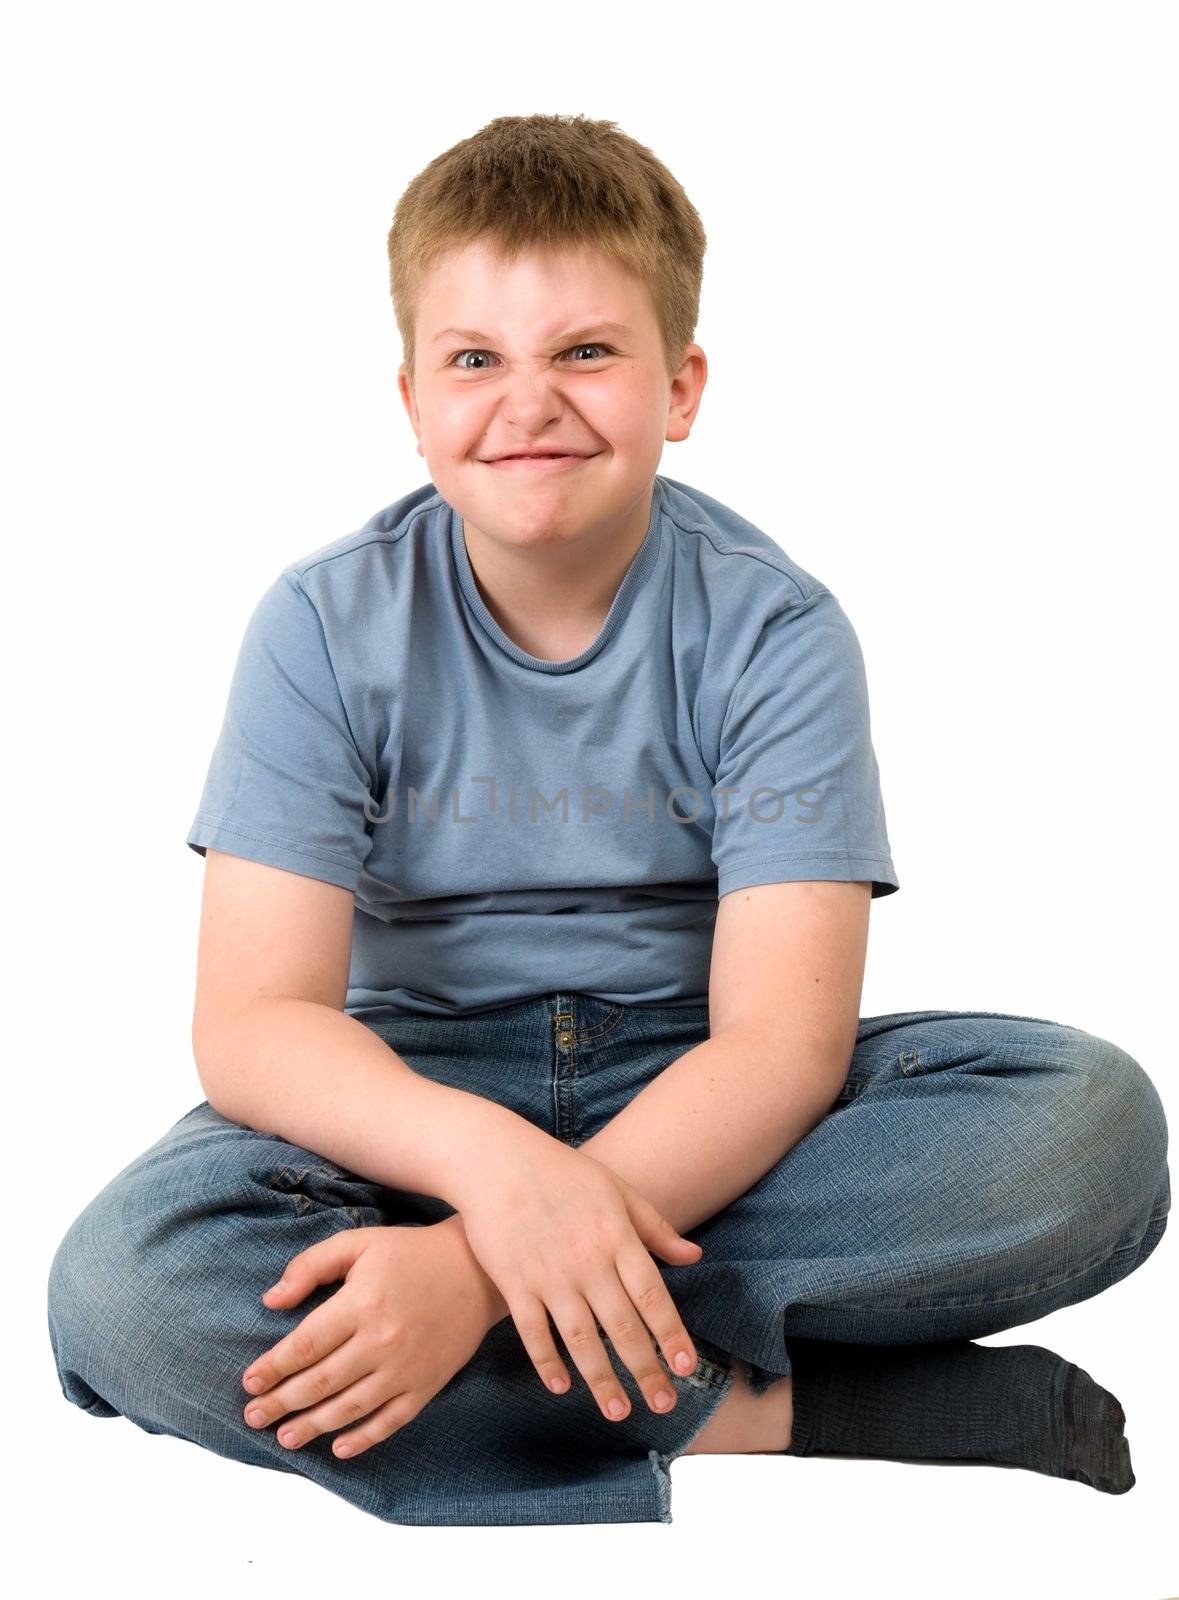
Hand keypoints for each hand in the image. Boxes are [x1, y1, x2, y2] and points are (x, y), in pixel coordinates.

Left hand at [239, 1221, 492, 1459]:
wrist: (477, 1269)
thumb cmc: (410, 1253)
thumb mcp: (359, 1243)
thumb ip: (312, 1266)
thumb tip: (271, 1301)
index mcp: (362, 1303)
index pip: (306, 1344)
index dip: (274, 1367)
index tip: (249, 1383)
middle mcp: (382, 1340)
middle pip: (321, 1382)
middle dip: (282, 1403)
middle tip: (253, 1417)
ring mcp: (406, 1367)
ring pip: (350, 1407)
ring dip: (313, 1426)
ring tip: (284, 1437)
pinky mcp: (427, 1384)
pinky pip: (391, 1420)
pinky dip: (364, 1438)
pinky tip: (339, 1447)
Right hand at [453, 1125, 704, 1424]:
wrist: (497, 1160)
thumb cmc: (563, 1173)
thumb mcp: (617, 1191)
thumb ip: (656, 1228)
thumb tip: (694, 1257)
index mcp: (617, 1237)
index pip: (653, 1296)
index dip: (671, 1335)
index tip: (686, 1368)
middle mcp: (587, 1262)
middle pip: (622, 1326)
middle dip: (645, 1369)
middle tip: (663, 1404)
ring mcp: (549, 1275)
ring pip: (581, 1339)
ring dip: (601, 1380)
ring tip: (618, 1411)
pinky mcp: (514, 1282)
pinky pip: (533, 1332)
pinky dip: (547, 1362)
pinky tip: (561, 1387)